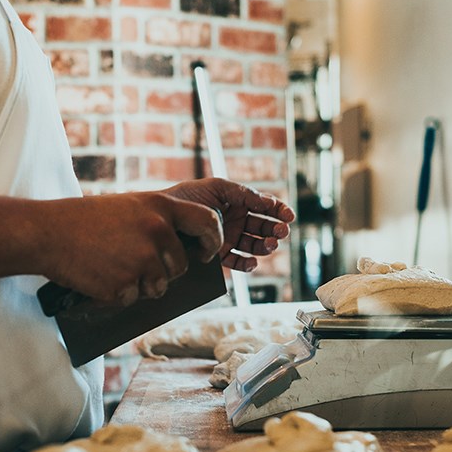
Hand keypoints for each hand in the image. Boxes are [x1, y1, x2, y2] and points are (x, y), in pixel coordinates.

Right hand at [38, 192, 222, 305]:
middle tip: (132, 261)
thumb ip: (159, 222)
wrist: (47, 233)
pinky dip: (118, 294)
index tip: (205, 253)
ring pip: (158, 287)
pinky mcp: (125, 285)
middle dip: (163, 271)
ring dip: (140, 285)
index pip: (207, 223)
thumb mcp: (129, 207)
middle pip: (180, 267)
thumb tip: (184, 252)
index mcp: (161, 208)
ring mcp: (142, 261)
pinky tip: (99, 275)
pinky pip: (132, 299)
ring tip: (112, 265)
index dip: (212, 241)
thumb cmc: (86, 220)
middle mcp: (157, 232)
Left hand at [165, 179, 294, 271]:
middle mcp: (235, 221)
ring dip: (265, 245)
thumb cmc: (186, 198)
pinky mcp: (219, 256)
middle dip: (275, 229)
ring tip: (270, 245)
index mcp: (237, 202)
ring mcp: (228, 238)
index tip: (288, 216)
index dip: (278, 210)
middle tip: (281, 232)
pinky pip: (238, 261)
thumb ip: (242, 193)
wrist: (162, 219)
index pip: (264, 206)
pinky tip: (252, 261)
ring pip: (254, 245)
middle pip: (263, 226)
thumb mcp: (216, 187)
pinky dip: (247, 263)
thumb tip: (265, 201)